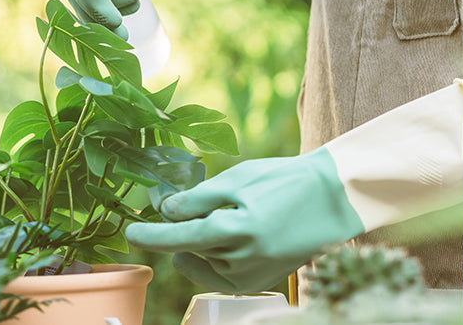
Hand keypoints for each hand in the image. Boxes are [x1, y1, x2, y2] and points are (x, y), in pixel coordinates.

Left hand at [125, 148, 364, 292]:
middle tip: (209, 202)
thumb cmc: (285, 182)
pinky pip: (220, 273)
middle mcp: (240, 261)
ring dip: (203, 242)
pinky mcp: (258, 284)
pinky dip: (217, 256)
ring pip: (204, 261)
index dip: (150, 235)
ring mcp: (250, 277)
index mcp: (234, 231)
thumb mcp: (239, 179)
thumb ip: (198, 199)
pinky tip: (235, 235)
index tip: (130, 233)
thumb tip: (166, 212)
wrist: (332, 201)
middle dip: (186, 228)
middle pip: (190, 248)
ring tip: (234, 215)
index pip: (177, 239)